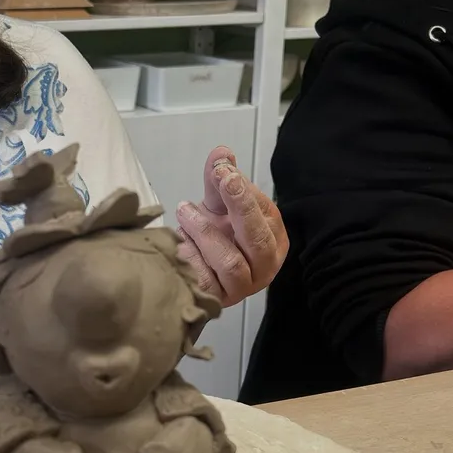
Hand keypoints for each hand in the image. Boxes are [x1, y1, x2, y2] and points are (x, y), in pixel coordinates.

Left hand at [176, 146, 287, 306]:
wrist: (187, 270)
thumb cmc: (211, 237)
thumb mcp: (215, 204)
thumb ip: (219, 178)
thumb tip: (222, 153)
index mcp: (272, 237)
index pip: (266, 214)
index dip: (245, 190)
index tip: (223, 170)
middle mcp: (264, 265)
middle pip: (258, 239)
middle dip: (240, 205)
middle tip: (222, 180)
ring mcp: (243, 286)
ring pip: (232, 262)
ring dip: (206, 233)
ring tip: (184, 211)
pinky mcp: (219, 299)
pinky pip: (207, 279)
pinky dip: (193, 255)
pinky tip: (180, 239)